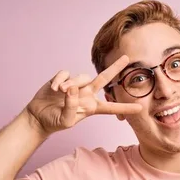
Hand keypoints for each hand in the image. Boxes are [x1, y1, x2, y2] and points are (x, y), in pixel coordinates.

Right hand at [25, 55, 141, 133]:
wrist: (39, 117)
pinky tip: (53, 89)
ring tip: (60, 92)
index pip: (111, 107)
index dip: (125, 108)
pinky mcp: (63, 78)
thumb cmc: (55, 121)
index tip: (140, 108)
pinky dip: (59, 80)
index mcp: (92, 107)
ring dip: (71, 83)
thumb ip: (71, 106)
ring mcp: (75, 85)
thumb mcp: (66, 120)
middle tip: (127, 58)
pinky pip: (65, 74)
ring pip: (81, 77)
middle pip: (103, 79)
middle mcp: (87, 94)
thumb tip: (73, 88)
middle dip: (115, 68)